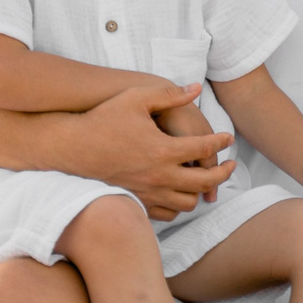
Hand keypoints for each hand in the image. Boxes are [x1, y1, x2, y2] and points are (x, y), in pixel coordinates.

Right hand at [86, 83, 234, 218]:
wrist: (72, 147)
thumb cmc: (104, 119)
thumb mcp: (136, 98)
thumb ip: (169, 94)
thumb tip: (195, 88)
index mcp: (163, 149)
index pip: (205, 148)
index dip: (221, 142)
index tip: (228, 138)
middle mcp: (159, 175)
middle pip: (205, 181)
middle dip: (223, 173)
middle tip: (230, 165)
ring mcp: (148, 192)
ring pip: (188, 202)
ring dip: (201, 191)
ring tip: (205, 179)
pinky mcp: (137, 201)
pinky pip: (167, 213)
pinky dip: (179, 204)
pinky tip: (180, 191)